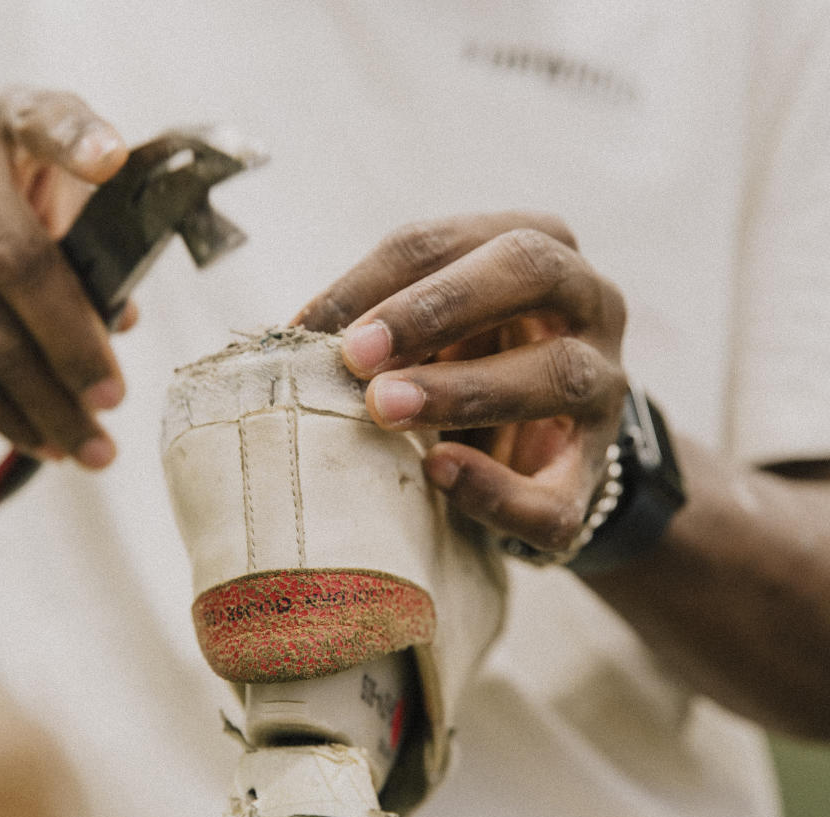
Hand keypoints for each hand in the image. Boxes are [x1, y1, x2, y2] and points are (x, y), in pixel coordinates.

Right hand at [0, 89, 137, 467]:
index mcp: (4, 124)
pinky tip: (46, 442)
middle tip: (115, 399)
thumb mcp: (56, 184)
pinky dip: (7, 415)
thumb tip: (122, 320)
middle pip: (17, 265)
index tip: (111, 160)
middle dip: (73, 344)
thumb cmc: (19, 200)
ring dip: (45, 403)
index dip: (76, 140)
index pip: (43, 121)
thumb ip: (98, 235)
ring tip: (94, 450)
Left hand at [297, 214, 627, 556]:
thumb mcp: (435, 328)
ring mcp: (604, 390)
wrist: (537, 451)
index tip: (312, 326)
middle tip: (359, 354)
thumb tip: (295, 336)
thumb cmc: (470, 365)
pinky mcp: (593, 476)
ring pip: (558, 375)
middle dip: (438, 308)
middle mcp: (591, 303)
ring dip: (465, 390)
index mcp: (540, 250)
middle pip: (531, 271)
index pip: (453, 240)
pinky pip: (556, 492)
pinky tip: (440, 472)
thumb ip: (384, 323)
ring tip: (385, 408)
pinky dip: (497, 489)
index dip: (379, 279)